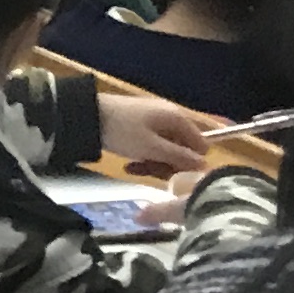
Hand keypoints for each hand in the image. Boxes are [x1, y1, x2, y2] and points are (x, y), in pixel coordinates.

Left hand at [97, 93, 215, 177]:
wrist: (88, 117)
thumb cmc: (123, 131)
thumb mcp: (152, 148)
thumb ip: (179, 156)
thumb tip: (204, 163)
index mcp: (177, 118)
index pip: (200, 143)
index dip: (192, 162)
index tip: (176, 175)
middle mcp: (170, 117)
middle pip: (182, 148)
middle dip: (169, 165)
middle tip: (152, 173)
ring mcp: (155, 122)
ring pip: (166, 150)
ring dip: (154, 163)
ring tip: (135, 169)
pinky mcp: (141, 128)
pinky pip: (151, 147)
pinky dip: (144, 157)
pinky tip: (130, 166)